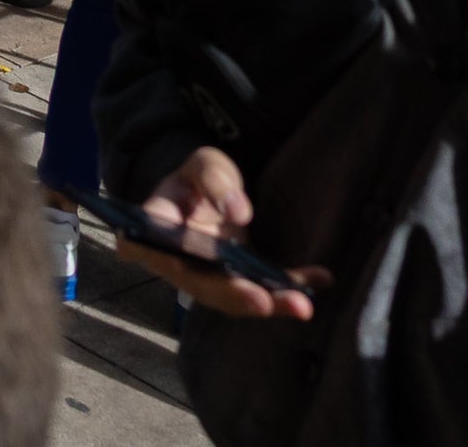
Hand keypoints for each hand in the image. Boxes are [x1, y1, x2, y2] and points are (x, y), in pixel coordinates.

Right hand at [109, 149, 328, 321]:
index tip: (185, 267)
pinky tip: (318, 280)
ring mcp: (205, 278)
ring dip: (268, 303)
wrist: (209, 197)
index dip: (173, 263)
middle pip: (200, 283)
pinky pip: (260, 291)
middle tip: (265, 302)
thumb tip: (239, 212)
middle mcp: (175, 261)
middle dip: (235, 295)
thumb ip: (214, 180)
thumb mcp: (204, 164)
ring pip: (232, 298)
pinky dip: (288, 288)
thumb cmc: (197, 178)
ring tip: (301, 304)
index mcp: (154, 227)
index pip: (150, 246)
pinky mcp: (233, 282)